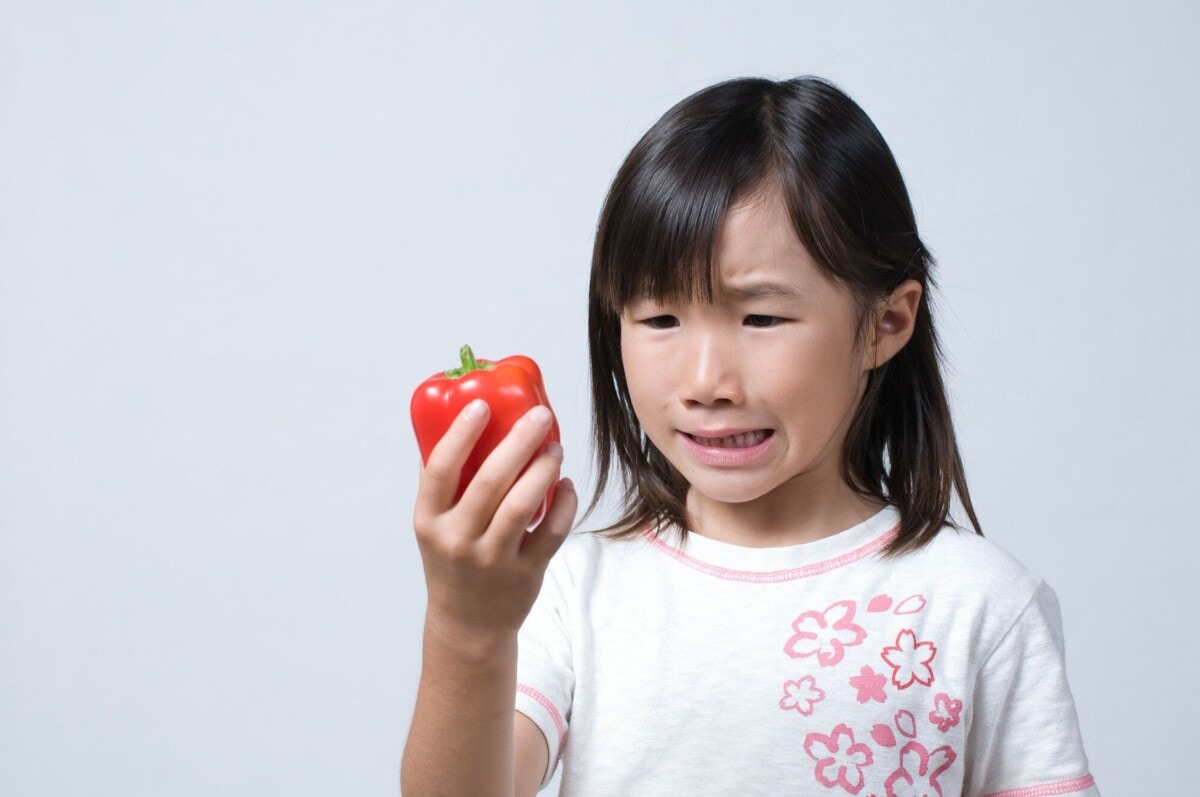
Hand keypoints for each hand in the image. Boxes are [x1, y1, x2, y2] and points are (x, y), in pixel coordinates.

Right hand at [413, 398, 577, 640]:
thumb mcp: (433, 526)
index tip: (481, 405)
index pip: (441, 470)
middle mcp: (458, 540)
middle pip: (490, 481)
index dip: (461, 434)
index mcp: (430, 521)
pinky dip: (565, 503)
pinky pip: (552, 531)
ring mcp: (493, 559)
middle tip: (540, 416)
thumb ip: (440, 482)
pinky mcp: (525, 573)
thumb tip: (449, 423)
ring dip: (544, 469)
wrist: (467, 624)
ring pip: (523, 505)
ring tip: (555, 448)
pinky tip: (567, 483)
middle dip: (519, 442)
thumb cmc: (453, 562)